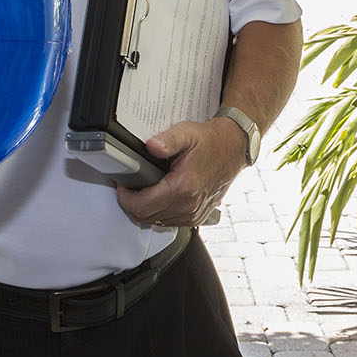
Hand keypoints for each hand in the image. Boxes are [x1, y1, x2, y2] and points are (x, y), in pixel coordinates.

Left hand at [116, 117, 245, 229]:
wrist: (233, 149)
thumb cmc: (210, 142)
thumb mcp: (186, 133)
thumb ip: (167, 140)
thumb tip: (150, 146)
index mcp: (183, 188)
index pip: (141, 206)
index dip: (125, 197)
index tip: (123, 184)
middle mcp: (189, 206)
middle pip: (146, 217)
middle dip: (132, 203)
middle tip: (130, 186)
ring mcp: (193, 215)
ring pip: (156, 222)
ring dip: (145, 209)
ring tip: (144, 189)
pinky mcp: (197, 217)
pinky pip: (169, 222)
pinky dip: (159, 213)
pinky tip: (158, 196)